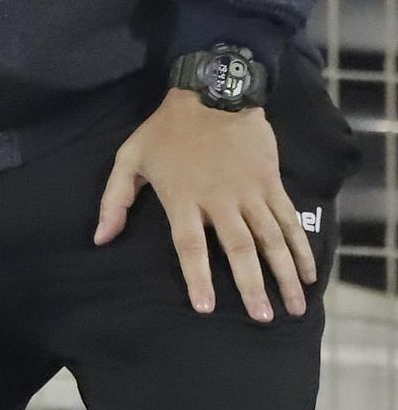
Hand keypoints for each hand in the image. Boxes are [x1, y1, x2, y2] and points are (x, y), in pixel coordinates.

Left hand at [95, 88, 316, 321]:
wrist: (213, 91)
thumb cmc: (167, 129)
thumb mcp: (129, 157)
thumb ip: (115, 200)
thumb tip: (100, 238)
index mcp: (184, 198)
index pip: (190, 246)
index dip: (198, 278)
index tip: (206, 308)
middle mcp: (220, 200)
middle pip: (238, 249)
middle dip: (251, 285)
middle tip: (262, 318)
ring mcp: (250, 191)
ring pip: (271, 238)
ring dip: (284, 274)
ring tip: (294, 307)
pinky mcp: (270, 182)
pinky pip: (289, 219)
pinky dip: (300, 247)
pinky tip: (309, 273)